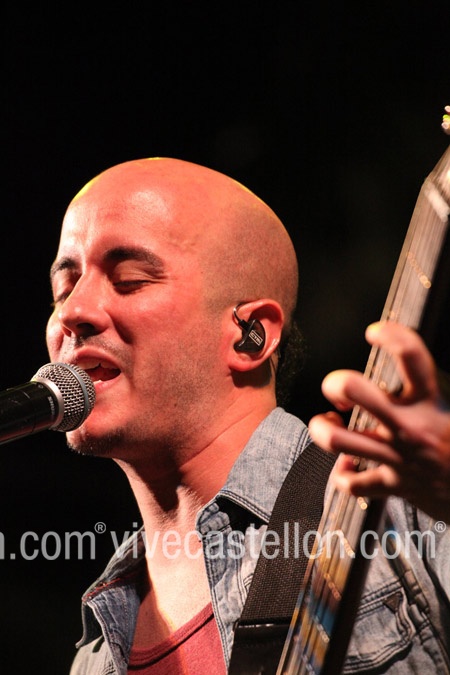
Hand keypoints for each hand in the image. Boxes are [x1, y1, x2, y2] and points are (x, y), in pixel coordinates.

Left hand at [308, 321, 449, 522]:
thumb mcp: (449, 408)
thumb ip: (427, 387)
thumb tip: (409, 361)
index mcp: (430, 402)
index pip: (410, 355)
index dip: (390, 334)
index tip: (375, 331)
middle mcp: (409, 426)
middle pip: (356, 390)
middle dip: (336, 383)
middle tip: (337, 389)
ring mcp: (397, 457)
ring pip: (339, 439)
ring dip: (323, 428)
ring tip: (328, 421)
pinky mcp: (393, 485)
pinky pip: (353, 484)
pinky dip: (343, 475)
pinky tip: (348, 465)